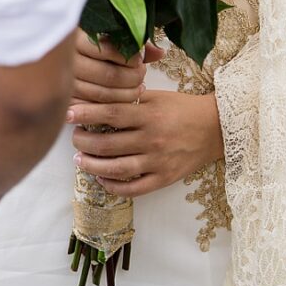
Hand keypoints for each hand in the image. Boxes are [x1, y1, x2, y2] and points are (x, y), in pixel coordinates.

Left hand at [68, 90, 222, 197]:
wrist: (217, 128)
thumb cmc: (185, 109)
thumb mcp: (160, 97)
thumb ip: (133, 101)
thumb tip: (101, 101)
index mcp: (150, 115)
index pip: (111, 114)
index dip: (86, 114)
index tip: (68, 114)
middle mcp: (152, 138)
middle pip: (108, 144)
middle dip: (84, 143)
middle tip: (75, 139)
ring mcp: (158, 161)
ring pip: (116, 169)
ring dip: (92, 166)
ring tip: (80, 160)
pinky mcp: (164, 178)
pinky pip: (133, 188)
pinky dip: (113, 186)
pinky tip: (102, 178)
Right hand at [71, 31, 165, 104]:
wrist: (63, 56)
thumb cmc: (93, 42)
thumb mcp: (111, 35)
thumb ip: (133, 42)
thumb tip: (160, 53)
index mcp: (77, 39)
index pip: (109, 51)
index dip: (129, 58)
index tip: (139, 60)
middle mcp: (67, 60)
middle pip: (108, 75)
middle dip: (132, 78)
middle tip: (141, 75)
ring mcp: (65, 82)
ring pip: (102, 95)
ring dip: (126, 93)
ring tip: (138, 87)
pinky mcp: (66, 99)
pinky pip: (93, 108)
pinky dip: (113, 105)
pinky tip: (125, 99)